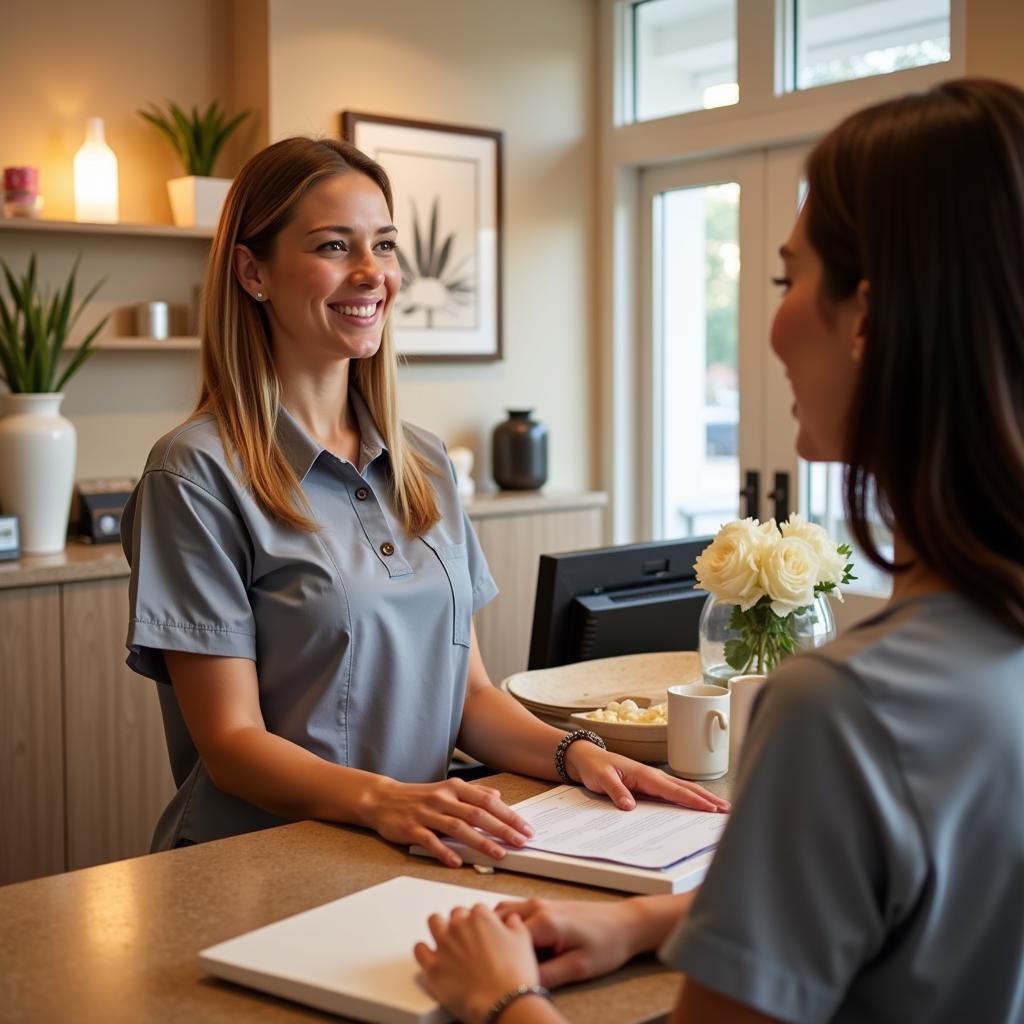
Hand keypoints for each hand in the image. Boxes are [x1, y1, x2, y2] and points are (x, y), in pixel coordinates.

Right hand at [361, 777, 533, 866]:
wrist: (382, 799)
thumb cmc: (419, 796)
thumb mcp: (447, 789)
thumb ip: (473, 793)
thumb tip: (498, 796)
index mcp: (454, 787)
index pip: (488, 801)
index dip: (509, 815)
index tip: (526, 828)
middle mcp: (443, 798)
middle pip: (477, 814)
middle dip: (502, 829)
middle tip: (521, 842)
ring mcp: (426, 813)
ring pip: (457, 827)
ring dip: (480, 841)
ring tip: (498, 854)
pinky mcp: (411, 828)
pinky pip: (430, 841)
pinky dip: (444, 852)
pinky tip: (457, 862)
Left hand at [414, 905, 540, 1023]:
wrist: (503, 1002)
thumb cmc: (514, 974)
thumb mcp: (523, 940)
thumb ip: (514, 924)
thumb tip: (510, 920)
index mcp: (480, 917)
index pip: (477, 909)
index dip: (481, 921)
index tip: (483, 931)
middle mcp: (459, 926)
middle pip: (455, 914)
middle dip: (461, 923)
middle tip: (468, 938)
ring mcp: (444, 945)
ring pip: (434, 923)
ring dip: (440, 928)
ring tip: (447, 940)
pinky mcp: (432, 967)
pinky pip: (419, 950)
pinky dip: (424, 951)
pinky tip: (431, 956)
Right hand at [494, 898, 639, 987]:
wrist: (626, 923)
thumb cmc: (608, 944)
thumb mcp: (579, 967)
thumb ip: (548, 975)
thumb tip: (522, 985)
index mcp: (545, 922)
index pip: (503, 938)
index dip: (496, 957)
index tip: (495, 974)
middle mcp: (538, 907)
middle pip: (497, 919)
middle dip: (490, 940)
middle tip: (491, 964)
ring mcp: (540, 903)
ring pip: (504, 913)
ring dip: (498, 931)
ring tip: (502, 956)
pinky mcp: (545, 906)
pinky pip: (516, 912)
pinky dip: (508, 926)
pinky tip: (516, 947)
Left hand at [565, 743, 730, 812]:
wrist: (586, 757)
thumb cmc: (594, 766)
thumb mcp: (601, 779)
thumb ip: (616, 792)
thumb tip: (630, 807)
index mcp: (645, 775)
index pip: (674, 790)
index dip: (694, 801)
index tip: (711, 809)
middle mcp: (653, 776)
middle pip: (686, 788)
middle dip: (707, 799)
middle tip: (728, 810)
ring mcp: (653, 779)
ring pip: (683, 788)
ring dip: (702, 797)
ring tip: (721, 808)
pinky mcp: (649, 784)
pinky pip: (673, 791)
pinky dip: (689, 797)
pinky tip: (698, 803)